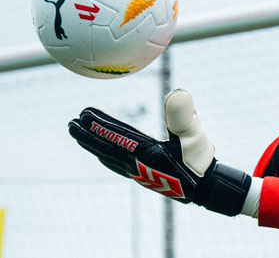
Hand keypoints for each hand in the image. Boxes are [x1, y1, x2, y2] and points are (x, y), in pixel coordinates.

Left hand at [68, 89, 250, 215]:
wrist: (205, 188)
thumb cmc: (200, 160)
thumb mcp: (196, 135)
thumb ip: (184, 115)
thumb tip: (176, 92)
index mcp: (147, 153)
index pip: (117, 137)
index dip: (99, 126)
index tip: (83, 114)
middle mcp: (137, 165)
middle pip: (105, 149)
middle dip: (87, 136)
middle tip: (71, 123)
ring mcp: (137, 172)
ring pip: (107, 157)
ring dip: (92, 145)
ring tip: (79, 133)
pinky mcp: (141, 175)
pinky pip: (115, 163)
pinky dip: (103, 155)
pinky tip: (102, 152)